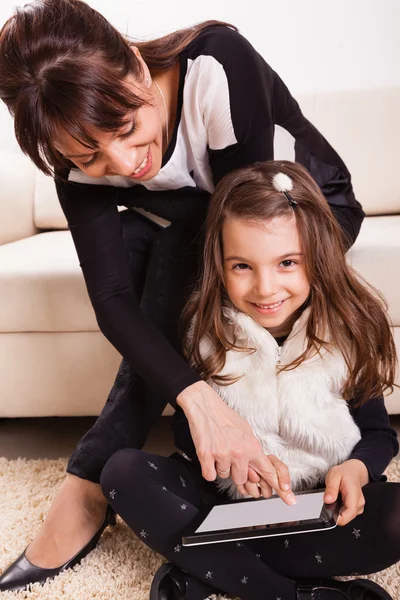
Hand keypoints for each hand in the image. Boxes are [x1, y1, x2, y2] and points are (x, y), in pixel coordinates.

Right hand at [177, 381, 295, 504]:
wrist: (205, 406)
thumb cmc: (224, 417)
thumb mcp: (246, 431)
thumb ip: (252, 451)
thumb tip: (256, 466)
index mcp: (252, 446)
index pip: (268, 471)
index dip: (279, 487)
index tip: (289, 499)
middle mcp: (240, 452)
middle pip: (242, 480)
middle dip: (236, 472)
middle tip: (230, 457)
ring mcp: (224, 455)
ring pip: (225, 476)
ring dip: (221, 467)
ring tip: (219, 449)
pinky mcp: (208, 457)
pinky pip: (210, 476)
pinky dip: (208, 468)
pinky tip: (209, 454)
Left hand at [324, 459, 368, 525]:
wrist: (353, 471)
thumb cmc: (344, 473)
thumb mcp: (333, 476)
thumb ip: (331, 489)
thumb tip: (327, 500)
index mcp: (354, 494)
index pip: (350, 513)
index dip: (339, 518)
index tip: (330, 515)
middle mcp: (359, 502)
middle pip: (347, 517)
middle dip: (336, 512)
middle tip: (331, 499)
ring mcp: (358, 506)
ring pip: (347, 516)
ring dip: (338, 510)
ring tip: (336, 497)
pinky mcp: (356, 507)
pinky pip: (347, 513)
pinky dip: (340, 509)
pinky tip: (339, 500)